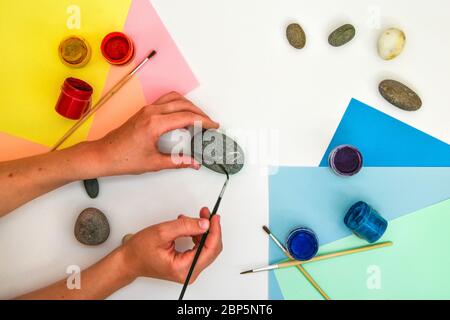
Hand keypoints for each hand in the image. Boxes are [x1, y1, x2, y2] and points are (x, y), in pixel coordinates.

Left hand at [94, 92, 218, 175]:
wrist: (104, 155)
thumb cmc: (123, 158)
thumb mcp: (154, 163)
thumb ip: (177, 162)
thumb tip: (193, 162)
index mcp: (155, 123)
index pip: (187, 117)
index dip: (203, 121)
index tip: (213, 126)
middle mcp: (151, 112)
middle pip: (183, 104)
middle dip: (200, 112)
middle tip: (209, 123)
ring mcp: (147, 109)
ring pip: (174, 98)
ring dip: (189, 105)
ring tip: (198, 117)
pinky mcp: (144, 111)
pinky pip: (166, 101)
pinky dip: (178, 104)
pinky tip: (182, 114)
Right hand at [121, 208, 222, 283]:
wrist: (130, 260)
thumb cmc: (140, 251)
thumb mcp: (163, 232)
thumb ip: (185, 226)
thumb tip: (204, 224)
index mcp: (183, 268)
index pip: (209, 249)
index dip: (214, 231)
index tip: (214, 218)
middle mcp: (188, 272)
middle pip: (211, 249)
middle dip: (210, 229)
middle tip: (207, 214)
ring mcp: (188, 270)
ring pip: (206, 248)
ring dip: (204, 231)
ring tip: (198, 217)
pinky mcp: (187, 265)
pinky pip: (199, 249)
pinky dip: (198, 236)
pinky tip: (191, 226)